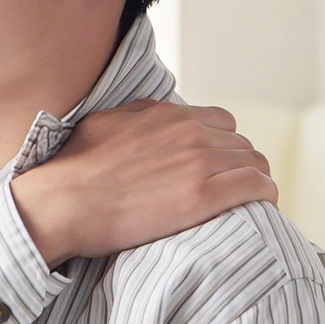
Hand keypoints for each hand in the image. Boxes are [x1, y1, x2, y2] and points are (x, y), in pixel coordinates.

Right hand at [8, 100, 276, 266]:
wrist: (60, 202)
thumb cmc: (72, 170)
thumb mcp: (104, 124)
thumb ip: (138, 118)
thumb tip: (151, 120)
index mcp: (167, 115)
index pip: (221, 122)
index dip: (221, 145)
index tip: (215, 167)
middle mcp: (188, 132)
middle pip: (240, 144)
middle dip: (238, 166)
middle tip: (230, 192)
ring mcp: (197, 162)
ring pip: (254, 163)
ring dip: (253, 181)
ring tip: (246, 204)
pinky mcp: (201, 196)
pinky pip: (256, 187)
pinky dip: (264, 195)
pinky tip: (261, 208)